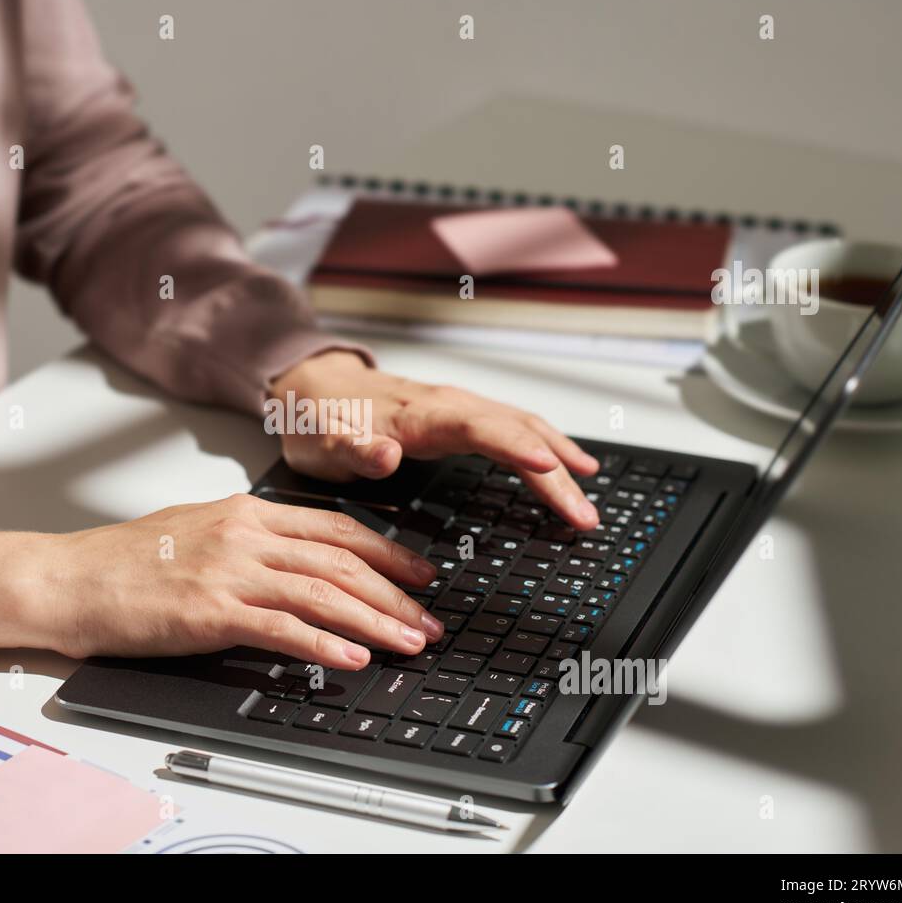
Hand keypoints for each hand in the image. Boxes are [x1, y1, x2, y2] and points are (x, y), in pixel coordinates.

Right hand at [0, 494, 443, 668]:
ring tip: (410, 644)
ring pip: (322, 593)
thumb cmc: (126, 561)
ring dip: (375, 622)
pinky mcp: (209, 610)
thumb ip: (252, 541)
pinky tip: (352, 658)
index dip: (388, 553)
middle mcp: (245, 534)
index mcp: (247, 511)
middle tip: (429, 622)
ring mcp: (228, 570)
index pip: (336, 528)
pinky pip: (281, 627)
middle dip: (395, 595)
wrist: (69, 579)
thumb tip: (300, 563)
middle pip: (340, 562)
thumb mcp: (199, 530)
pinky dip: (323, 644)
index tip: (420, 577)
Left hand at [269, 350, 600, 529]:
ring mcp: (457, 409)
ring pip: (523, 428)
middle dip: (557, 472)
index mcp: (419, 415)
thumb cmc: (316, 418)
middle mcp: (447, 406)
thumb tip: (384, 453)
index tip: (553, 469)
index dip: (518, 448)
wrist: (311, 386)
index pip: (480, 428)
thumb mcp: (319, 439)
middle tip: (584, 516)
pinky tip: (565, 465)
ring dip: (560, 461)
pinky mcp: (459, 417)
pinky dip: (547, 446)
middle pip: (516, 432)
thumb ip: (351, 448)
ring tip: (590, 497)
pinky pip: (515, 429)